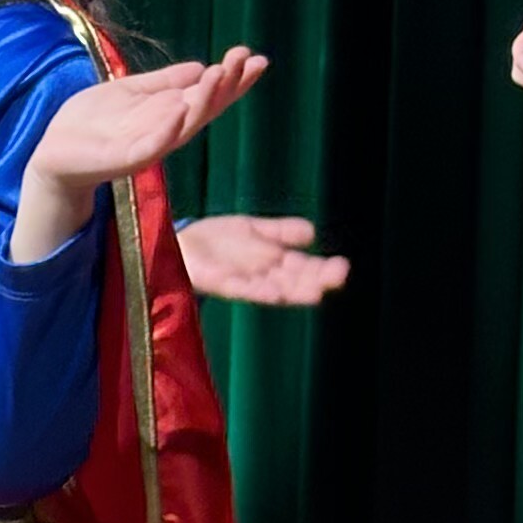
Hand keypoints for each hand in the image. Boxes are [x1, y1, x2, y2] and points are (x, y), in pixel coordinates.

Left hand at [16, 50, 264, 254]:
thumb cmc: (92, 122)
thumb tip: (201, 66)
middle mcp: (166, 131)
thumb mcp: (132, 92)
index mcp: (170, 114)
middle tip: (245, 59)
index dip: (233, 79)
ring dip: (204, 101)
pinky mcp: (124, 159)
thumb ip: (165, 83)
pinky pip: (151, 146)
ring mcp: (148, 146)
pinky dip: (166, 130)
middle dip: (227, 85)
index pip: (209, 96)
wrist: (55, 151)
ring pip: (185, 126)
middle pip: (205, 109)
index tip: (254, 57)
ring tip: (220, 75)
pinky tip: (179, 110)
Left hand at [176, 212, 348, 306]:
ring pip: (273, 289)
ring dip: (293, 292)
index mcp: (272, 262)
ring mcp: (242, 280)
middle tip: (338, 278)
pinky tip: (274, 292)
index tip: (343, 268)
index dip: (323, 269)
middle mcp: (261, 275)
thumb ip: (281, 232)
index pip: (304, 268)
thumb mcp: (254, 229)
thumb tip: (311, 233)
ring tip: (315, 293)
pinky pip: (242, 289)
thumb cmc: (217, 240)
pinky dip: (259, 291)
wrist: (179, 243)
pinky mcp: (219, 282)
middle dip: (316, 280)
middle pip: (294, 281)